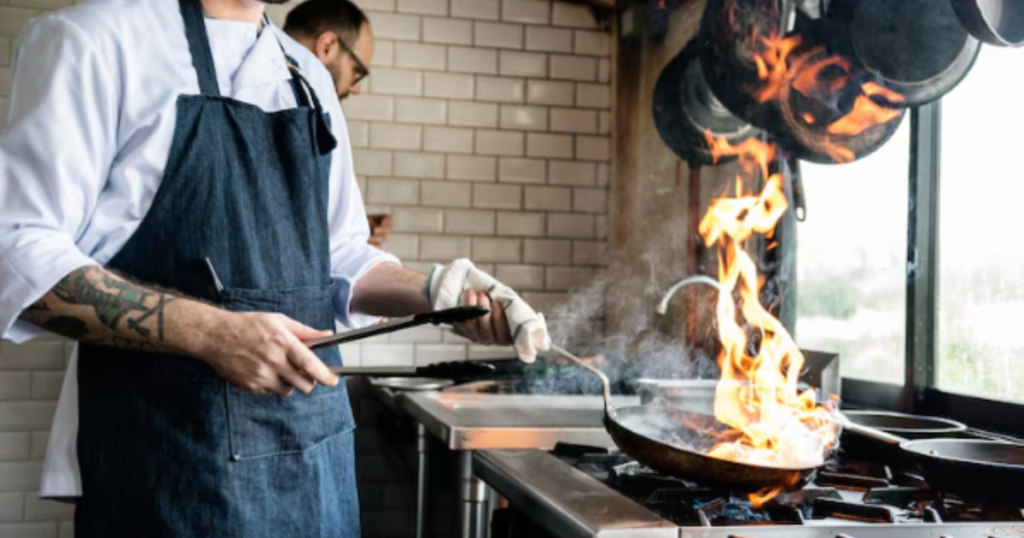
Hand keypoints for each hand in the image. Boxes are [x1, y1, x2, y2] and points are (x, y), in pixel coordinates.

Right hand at [199, 311, 339, 395]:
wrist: (216, 335)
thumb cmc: (249, 326)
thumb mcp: (279, 321)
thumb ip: (305, 331)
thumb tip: (326, 335)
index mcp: (283, 343)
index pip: (310, 365)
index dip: (325, 376)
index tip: (333, 380)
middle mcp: (273, 361)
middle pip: (303, 384)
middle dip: (308, 381)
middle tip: (305, 373)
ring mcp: (260, 376)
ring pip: (287, 391)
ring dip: (289, 383)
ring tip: (280, 368)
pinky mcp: (249, 386)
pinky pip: (269, 392)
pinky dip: (272, 385)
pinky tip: (264, 371)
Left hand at [424, 259, 549, 361]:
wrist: (481, 298)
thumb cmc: (502, 303)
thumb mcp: (513, 307)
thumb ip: (520, 312)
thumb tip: (539, 320)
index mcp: (507, 337)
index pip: (504, 334)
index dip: (499, 318)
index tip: (497, 302)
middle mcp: (492, 340)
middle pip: (487, 330)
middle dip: (485, 311)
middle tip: (484, 294)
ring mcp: (478, 337)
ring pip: (474, 326)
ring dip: (473, 308)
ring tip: (474, 292)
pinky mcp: (466, 331)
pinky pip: (462, 324)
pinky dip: (463, 310)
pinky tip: (467, 297)